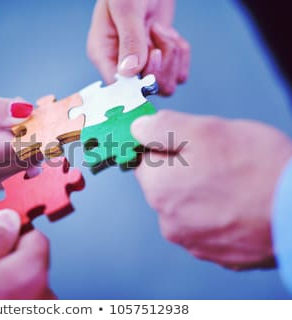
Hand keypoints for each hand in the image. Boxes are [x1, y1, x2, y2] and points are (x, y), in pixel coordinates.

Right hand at [0, 87, 32, 202]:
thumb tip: (25, 109)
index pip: (19, 147)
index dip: (40, 132)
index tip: (49, 118)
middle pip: (22, 161)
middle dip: (34, 138)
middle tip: (36, 115)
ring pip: (16, 172)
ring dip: (23, 149)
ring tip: (15, 125)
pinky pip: (3, 179)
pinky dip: (10, 160)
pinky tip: (2, 141)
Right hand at [0, 209, 54, 298]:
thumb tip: (8, 219)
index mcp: (31, 274)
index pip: (37, 240)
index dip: (13, 237)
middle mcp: (45, 299)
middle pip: (32, 267)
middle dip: (7, 265)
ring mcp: (38, 315)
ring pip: (28, 291)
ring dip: (7, 290)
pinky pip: (26, 307)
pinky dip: (9, 306)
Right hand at [87, 0, 189, 94]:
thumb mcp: (126, 8)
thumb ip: (130, 39)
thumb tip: (130, 72)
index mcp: (104, 54)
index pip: (117, 86)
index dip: (138, 81)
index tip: (152, 56)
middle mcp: (121, 65)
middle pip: (146, 91)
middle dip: (160, 64)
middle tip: (156, 34)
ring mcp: (142, 65)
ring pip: (165, 85)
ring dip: (171, 57)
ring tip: (161, 31)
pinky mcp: (161, 62)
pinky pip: (178, 74)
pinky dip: (181, 55)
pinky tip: (170, 35)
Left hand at [131, 110, 291, 269]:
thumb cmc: (258, 167)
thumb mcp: (205, 129)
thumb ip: (162, 128)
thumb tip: (137, 128)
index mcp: (158, 187)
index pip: (145, 161)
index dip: (165, 146)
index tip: (186, 143)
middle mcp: (168, 220)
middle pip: (166, 185)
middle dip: (185, 170)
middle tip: (219, 160)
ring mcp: (193, 241)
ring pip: (188, 206)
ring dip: (202, 194)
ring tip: (235, 184)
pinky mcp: (216, 254)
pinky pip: (208, 227)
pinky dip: (219, 215)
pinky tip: (241, 205)